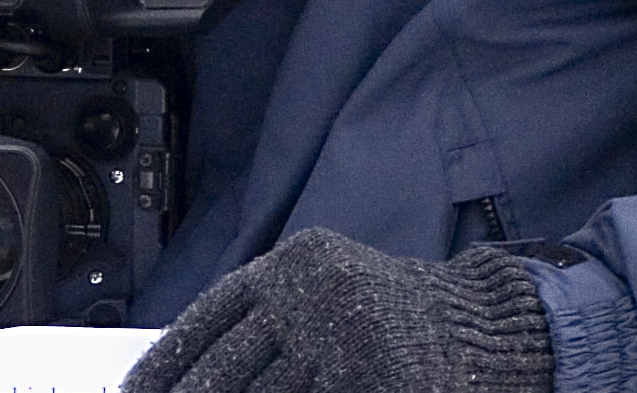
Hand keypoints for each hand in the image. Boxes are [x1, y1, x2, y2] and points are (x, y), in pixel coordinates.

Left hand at [123, 228, 552, 392]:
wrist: (474, 323)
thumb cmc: (387, 314)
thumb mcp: (319, 294)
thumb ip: (264, 321)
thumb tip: (184, 369)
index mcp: (290, 265)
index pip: (207, 319)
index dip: (162, 365)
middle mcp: (307, 292)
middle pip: (221, 371)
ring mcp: (336, 335)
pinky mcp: (363, 372)